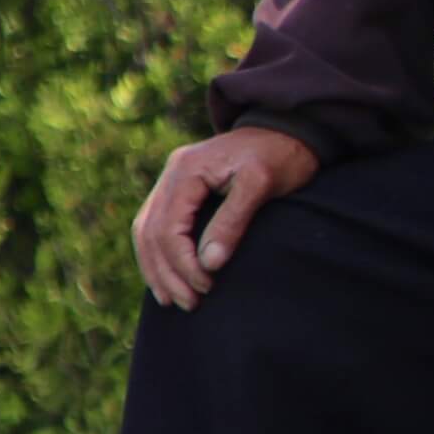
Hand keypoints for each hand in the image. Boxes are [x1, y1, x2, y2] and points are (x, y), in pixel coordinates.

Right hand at [132, 125, 318, 309]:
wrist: (288, 130)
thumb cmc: (279, 155)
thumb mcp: (261, 184)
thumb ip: (233, 221)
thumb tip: (209, 264)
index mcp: (187, 169)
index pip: (169, 226)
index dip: (183, 263)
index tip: (206, 287)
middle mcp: (172, 173)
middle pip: (151, 232)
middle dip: (167, 273)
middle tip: (189, 303)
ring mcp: (172, 180)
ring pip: (146, 231)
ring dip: (157, 269)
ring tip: (172, 301)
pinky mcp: (181, 190)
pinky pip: (155, 226)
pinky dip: (158, 255)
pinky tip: (167, 278)